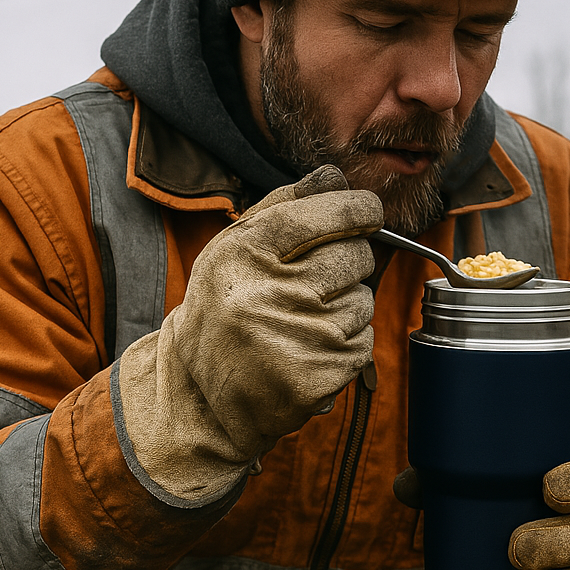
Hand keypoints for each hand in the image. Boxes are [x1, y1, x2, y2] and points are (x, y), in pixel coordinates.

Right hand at [119, 167, 381, 500]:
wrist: (200, 393)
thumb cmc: (225, 309)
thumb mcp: (236, 249)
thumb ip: (285, 206)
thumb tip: (335, 177)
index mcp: (244, 255)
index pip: (318, 214)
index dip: (356, 209)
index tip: (369, 211)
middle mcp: (267, 295)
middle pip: (354, 257)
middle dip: (349, 262)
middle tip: (317, 281)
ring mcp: (295, 338)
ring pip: (363, 301)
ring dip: (346, 308)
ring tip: (303, 321)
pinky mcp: (317, 375)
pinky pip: (363, 341)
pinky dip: (347, 344)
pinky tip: (310, 349)